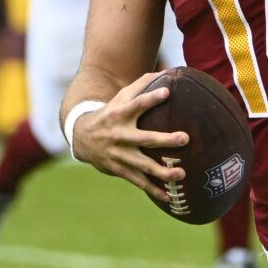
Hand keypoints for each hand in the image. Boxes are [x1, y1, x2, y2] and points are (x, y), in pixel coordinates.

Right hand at [71, 74, 187, 203]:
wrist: (83, 138)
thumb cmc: (110, 113)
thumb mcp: (120, 97)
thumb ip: (141, 84)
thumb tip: (168, 71)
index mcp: (120, 114)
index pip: (137, 104)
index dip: (151, 98)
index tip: (167, 93)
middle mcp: (120, 135)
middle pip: (145, 138)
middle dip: (165, 139)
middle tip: (185, 138)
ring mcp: (120, 155)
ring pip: (143, 165)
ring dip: (162, 171)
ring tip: (182, 173)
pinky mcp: (120, 170)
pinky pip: (139, 182)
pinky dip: (154, 190)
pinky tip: (170, 196)